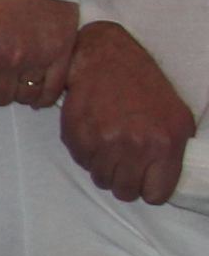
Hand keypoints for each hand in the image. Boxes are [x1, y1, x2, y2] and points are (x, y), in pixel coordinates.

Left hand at [0, 0, 78, 107]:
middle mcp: (12, 59)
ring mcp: (39, 58)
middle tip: (8, 83)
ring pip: (29, 96)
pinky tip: (42, 95)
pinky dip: (47, 97)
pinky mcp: (62, 54)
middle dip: (6, 92)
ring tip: (24, 85)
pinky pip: (53, 89)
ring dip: (26, 94)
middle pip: (6, 97)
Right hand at [60, 21, 193, 203]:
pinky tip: (96, 133)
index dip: (151, 188)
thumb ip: (174, 152)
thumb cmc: (144, 87)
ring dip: (106, 167)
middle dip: (126, 181)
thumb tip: (164, 180)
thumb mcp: (178, 118)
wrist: (107, 60)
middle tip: (127, 163)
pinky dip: (88, 153)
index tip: (147, 179)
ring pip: (101, 179)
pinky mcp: (77, 137)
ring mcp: (103, 142)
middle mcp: (134, 146)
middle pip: (125, 192)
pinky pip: (82, 162)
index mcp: (164, 143)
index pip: (156, 194)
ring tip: (111, 145)